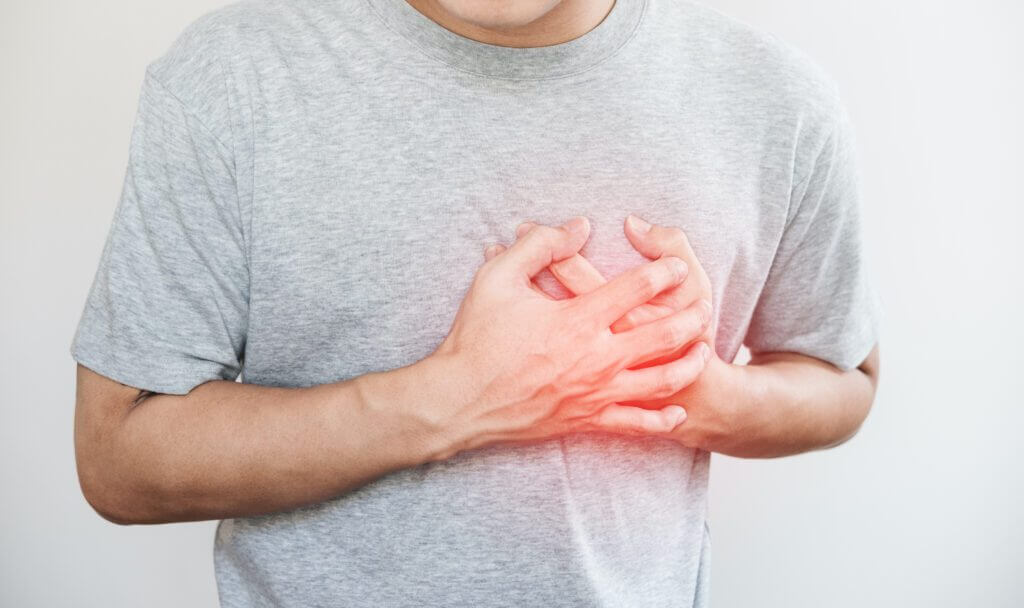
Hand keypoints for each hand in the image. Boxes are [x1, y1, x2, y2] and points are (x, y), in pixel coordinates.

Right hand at [492, 215, 737, 451]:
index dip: (665, 271)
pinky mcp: (587, 421)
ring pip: (661, 380)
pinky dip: (662, 419)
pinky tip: (677, 411)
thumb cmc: (475, 338)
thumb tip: (578, 226)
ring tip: (704, 350)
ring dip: (688, 363)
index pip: (637, 287)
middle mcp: (596, 357)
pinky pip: (636, 425)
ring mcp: (595, 393)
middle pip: (664, 334)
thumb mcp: (497, 277)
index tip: (677, 264)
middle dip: (692, 317)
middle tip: (706, 305)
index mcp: (578, 319)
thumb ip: (540, 245)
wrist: (459, 401)